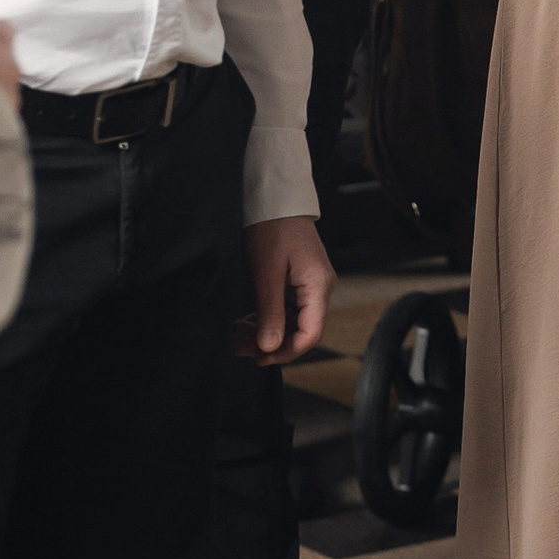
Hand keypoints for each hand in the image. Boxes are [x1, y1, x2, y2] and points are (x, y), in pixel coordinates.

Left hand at [243, 214, 334, 364]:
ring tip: (238, 334)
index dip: (285, 352)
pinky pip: (287, 310)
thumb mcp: (267, 273)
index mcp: (318, 286)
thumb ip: (270, 312)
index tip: (259, 358)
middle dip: (271, 344)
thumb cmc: (272, 230)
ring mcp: (311, 285)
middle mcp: (320, 288)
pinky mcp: (299, 281)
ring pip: (292, 322)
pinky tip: (248, 320)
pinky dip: (268, 318)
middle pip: (301, 331)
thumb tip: (269, 349)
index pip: (310, 334)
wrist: (276, 200)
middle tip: (239, 346)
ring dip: (267, 332)